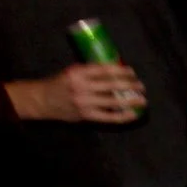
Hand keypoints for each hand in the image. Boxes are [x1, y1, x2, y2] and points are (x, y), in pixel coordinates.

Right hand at [6, 63, 146, 123]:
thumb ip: (90, 71)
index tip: (132, 72)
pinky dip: (123, 116)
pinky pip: (109, 117)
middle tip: (141, 86)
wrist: (43, 100)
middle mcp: (82, 87)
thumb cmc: (61, 84)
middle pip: (111, 85)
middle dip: (129, 85)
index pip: (104, 70)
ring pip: (113, 101)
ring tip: (142, 100)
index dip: (121, 70)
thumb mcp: (73, 72)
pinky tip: (133, 114)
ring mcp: (85, 102)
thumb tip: (114, 70)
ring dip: (130, 101)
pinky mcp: (87, 115)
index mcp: (79, 72)